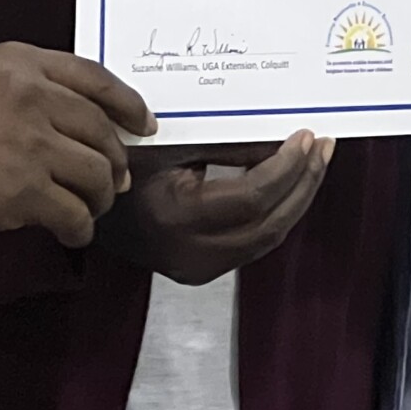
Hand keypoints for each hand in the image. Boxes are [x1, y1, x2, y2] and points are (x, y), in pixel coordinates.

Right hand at [0, 43, 154, 248]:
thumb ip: (18, 86)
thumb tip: (60, 117)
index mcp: (19, 62)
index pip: (94, 77)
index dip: (127, 103)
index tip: (143, 123)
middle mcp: (33, 95)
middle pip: (101, 130)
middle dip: (114, 160)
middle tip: (114, 181)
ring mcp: (31, 143)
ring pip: (96, 174)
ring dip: (99, 198)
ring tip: (89, 211)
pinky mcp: (23, 190)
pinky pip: (73, 213)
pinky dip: (79, 228)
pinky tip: (71, 234)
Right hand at [99, 131, 334, 286]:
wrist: (87, 205)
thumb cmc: (121, 162)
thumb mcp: (169, 144)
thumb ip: (225, 145)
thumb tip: (282, 140)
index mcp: (176, 217)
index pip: (250, 197)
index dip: (285, 168)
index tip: (306, 137)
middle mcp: (189, 253)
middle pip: (268, 224)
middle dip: (303, 184)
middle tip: (323, 147)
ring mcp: (196, 268)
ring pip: (267, 238)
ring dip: (296, 199)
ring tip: (315, 162)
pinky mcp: (201, 271)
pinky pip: (253, 244)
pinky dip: (276, 213)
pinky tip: (290, 185)